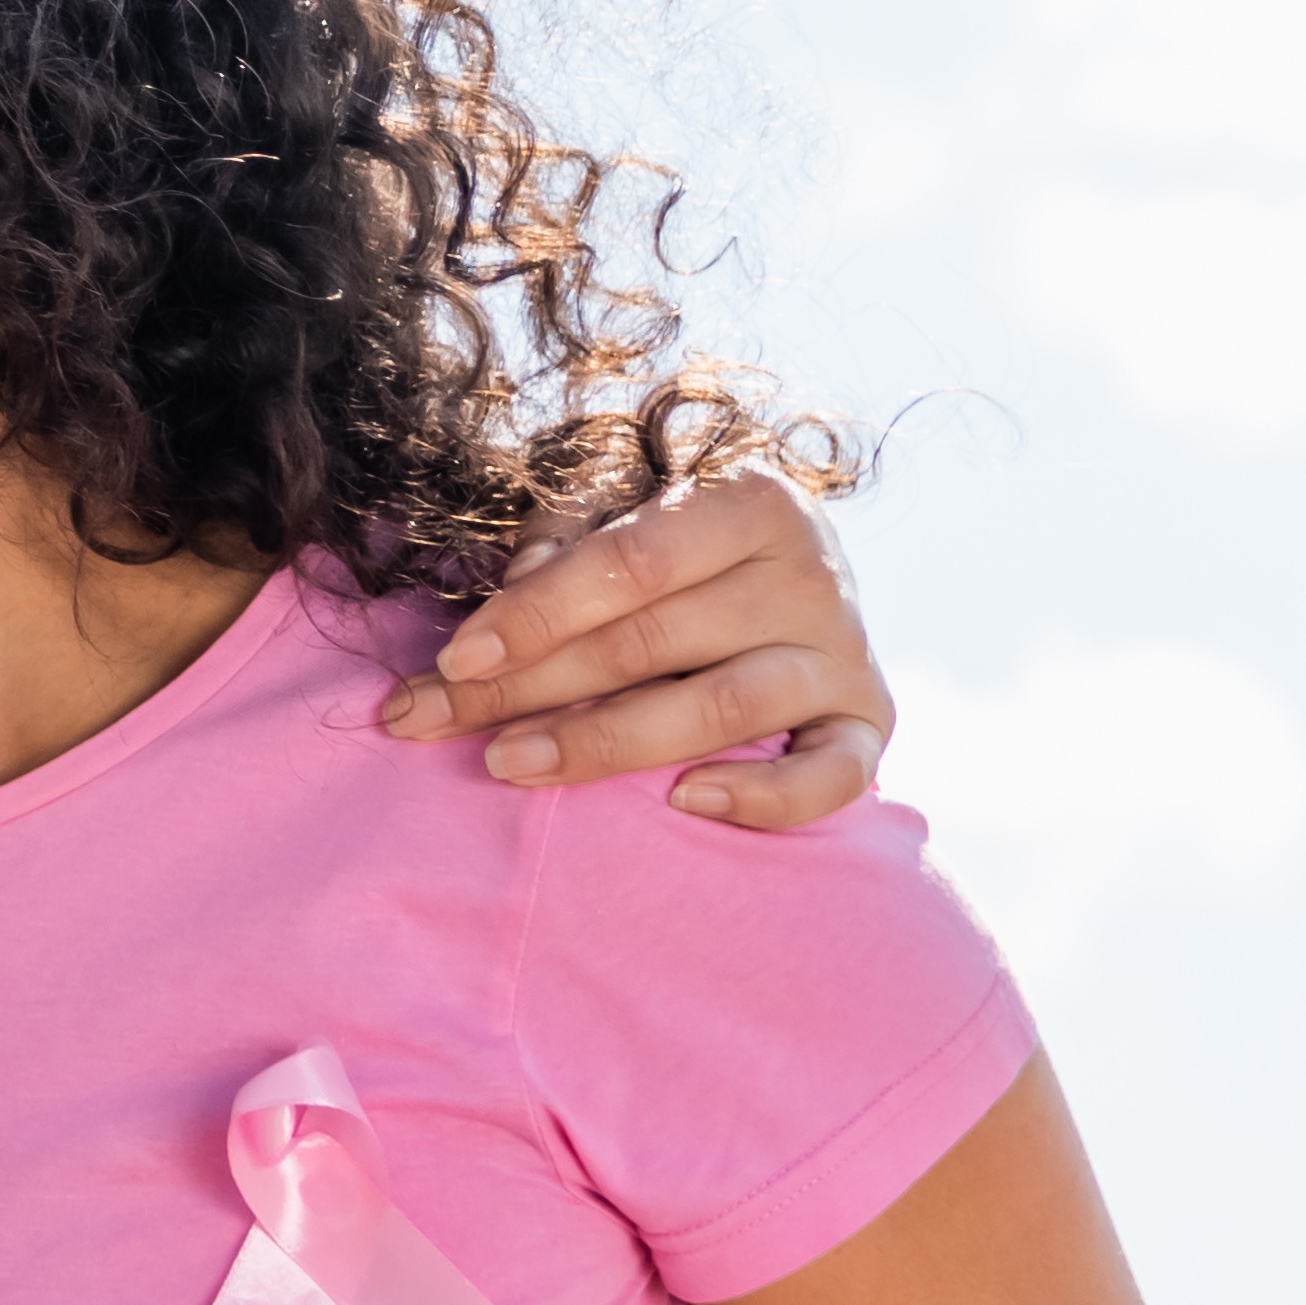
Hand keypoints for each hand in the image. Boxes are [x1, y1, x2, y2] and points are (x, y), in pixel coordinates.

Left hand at [377, 470, 891, 827]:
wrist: (792, 578)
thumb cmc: (677, 545)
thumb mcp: (619, 510)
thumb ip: (566, 536)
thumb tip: (515, 591)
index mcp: (750, 502)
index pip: (629, 562)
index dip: (535, 614)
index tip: (454, 660)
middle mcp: (810, 574)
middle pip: (652, 641)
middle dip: (529, 686)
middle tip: (435, 719)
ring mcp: (844, 652)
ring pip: (722, 709)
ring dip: (604, 743)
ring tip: (508, 762)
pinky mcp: (870, 722)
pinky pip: (835, 776)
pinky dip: (765, 798)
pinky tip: (683, 802)